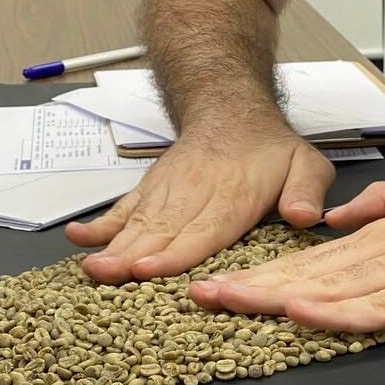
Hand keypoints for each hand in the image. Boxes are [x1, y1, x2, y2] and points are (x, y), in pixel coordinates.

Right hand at [66, 125, 335, 282]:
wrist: (232, 109)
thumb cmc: (270, 148)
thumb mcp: (306, 162)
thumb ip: (307, 189)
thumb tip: (303, 215)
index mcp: (232, 197)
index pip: (202, 229)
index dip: (175, 252)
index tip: (150, 268)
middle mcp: (193, 196)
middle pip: (161, 231)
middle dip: (133, 256)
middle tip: (108, 275)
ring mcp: (166, 193)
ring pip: (137, 223)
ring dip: (113, 246)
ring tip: (92, 268)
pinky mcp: (150, 191)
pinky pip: (122, 209)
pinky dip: (99, 225)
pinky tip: (77, 239)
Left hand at [188, 179, 384, 331]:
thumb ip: (378, 208)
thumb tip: (334, 219)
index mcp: (377, 238)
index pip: (307, 262)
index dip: (261, 274)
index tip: (219, 285)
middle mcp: (380, 252)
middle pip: (305, 275)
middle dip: (250, 286)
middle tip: (199, 296)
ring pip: (330, 288)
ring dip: (277, 298)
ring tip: (230, 303)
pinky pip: (379, 307)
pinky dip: (340, 313)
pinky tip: (304, 316)